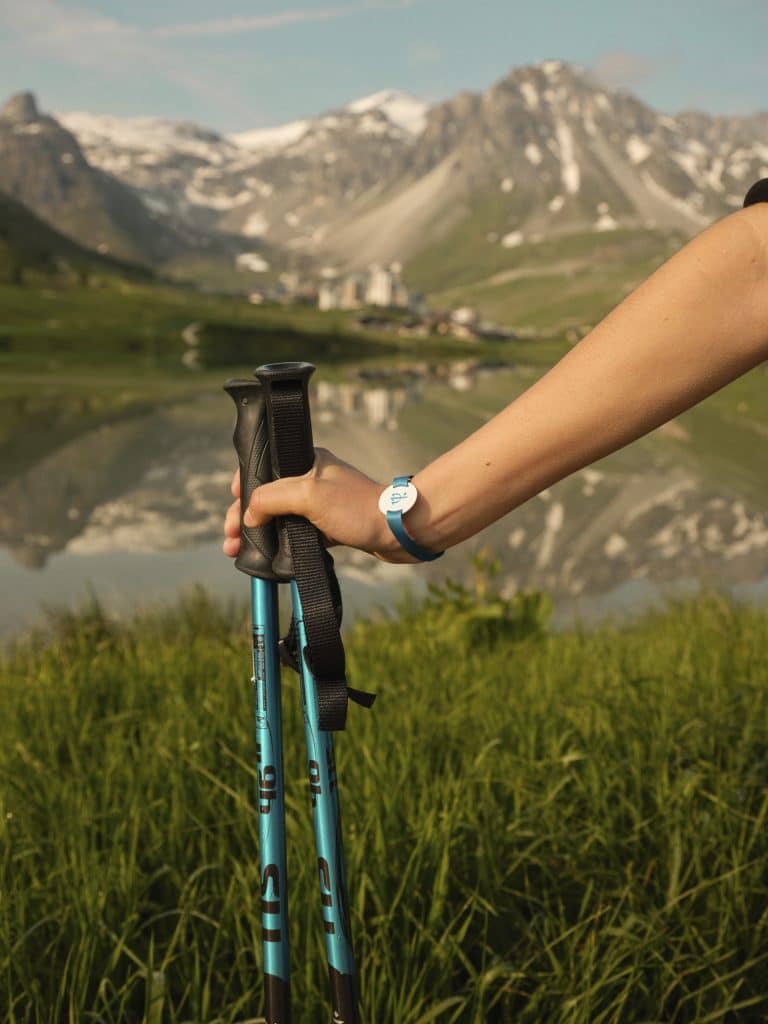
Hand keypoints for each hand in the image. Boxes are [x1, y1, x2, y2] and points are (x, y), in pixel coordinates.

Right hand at [222, 447, 420, 563]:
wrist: (398, 531)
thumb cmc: (358, 508)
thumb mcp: (308, 495)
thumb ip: (272, 499)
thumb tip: (248, 514)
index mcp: (306, 461)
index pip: (264, 467)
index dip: (243, 485)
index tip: (232, 502)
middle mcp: (311, 479)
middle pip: (267, 496)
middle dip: (244, 516)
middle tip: (230, 539)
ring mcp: (320, 503)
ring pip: (279, 517)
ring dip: (258, 532)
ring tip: (238, 550)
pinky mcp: (329, 525)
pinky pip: (296, 533)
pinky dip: (279, 543)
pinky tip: (268, 556)